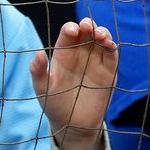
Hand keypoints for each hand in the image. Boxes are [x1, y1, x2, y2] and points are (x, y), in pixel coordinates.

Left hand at [32, 17, 116, 139]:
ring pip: (101, 40)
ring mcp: (95, 62)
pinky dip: (112, 47)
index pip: (68, 34)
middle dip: (88, 25)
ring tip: (100, 36)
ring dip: (103, 33)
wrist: (72, 124)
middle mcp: (80, 55)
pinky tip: (109, 45)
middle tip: (88, 27)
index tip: (72, 31)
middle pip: (86, 32)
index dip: (71, 28)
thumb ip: (38, 71)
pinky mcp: (109, 72)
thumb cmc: (53, 104)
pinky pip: (112, 55)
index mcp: (63, 54)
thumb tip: (37, 53)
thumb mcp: (42, 88)